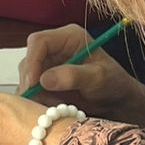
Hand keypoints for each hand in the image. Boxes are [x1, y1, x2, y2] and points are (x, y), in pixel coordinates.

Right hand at [18, 25, 144, 130]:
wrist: (116, 100)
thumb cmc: (113, 83)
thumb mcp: (98, 78)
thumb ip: (73, 76)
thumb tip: (44, 80)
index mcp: (69, 37)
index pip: (39, 41)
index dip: (32, 61)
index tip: (34, 83)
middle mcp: (55, 47)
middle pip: (29, 59)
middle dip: (31, 81)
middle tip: (37, 100)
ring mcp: (49, 64)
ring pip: (28, 76)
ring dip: (35, 93)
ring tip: (55, 105)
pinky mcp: (46, 80)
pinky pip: (32, 90)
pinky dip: (37, 100)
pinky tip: (52, 107)